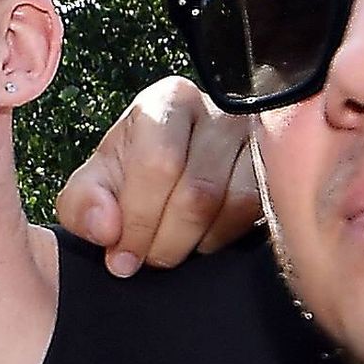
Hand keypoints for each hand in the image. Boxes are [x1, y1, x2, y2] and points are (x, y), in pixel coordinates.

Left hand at [53, 76, 260, 272]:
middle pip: (197, 190)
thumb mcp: (97, 184)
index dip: (137, 219)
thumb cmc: (134, 177)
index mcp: (168, 102)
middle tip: (148, 261)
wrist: (177, 176)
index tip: (121, 258)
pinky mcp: (280, 170)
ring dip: (197, 243)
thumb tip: (105, 228)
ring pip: (233, 204)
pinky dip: (226, 239)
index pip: (158, 163)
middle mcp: (219, 109)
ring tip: (175, 250)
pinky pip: (259, 214)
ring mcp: (259, 138)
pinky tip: (205, 242)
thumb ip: (82, 204)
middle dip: (165, 240)